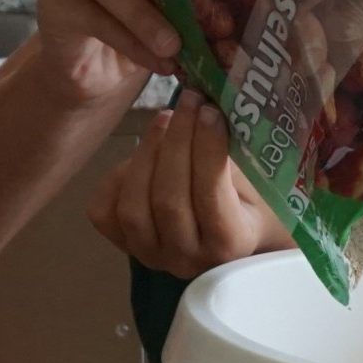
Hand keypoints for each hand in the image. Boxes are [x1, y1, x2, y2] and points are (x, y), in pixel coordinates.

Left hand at [87, 97, 286, 276]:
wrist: (229, 240)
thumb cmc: (249, 204)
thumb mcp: (257, 182)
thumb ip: (233, 155)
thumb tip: (208, 107)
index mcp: (230, 246)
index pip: (211, 197)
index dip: (207, 149)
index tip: (210, 111)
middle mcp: (187, 259)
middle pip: (169, 201)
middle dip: (176, 143)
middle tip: (187, 102)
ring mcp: (151, 256)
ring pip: (133, 207)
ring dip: (147, 154)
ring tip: (165, 119)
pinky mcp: (124, 247)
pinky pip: (105, 211)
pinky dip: (117, 176)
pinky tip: (142, 153)